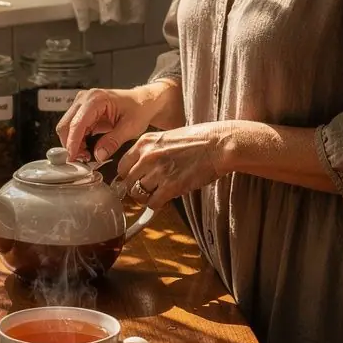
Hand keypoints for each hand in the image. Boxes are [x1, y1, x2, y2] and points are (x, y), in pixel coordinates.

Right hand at [56, 82, 179, 163]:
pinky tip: (87, 149)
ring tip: (87, 156)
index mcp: (96, 99)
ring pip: (67, 128)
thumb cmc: (139, 109)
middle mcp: (85, 99)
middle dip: (71, 145)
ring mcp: (82, 104)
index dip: (73, 143)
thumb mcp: (130, 127)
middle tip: (82, 160)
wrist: (143, 102)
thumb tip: (98, 155)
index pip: (77, 123)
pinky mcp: (83, 112)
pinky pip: (73, 129)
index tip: (73, 158)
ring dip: (73, 144)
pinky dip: (77, 141)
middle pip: (66, 125)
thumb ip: (113, 141)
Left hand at [115, 122, 232, 209]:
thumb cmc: (200, 139)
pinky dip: (157, 205)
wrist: (219, 144)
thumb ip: (152, 150)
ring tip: (158, 194)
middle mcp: (147, 156)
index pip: (122, 166)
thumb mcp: (167, 137)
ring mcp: (158, 172)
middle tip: (147, 190)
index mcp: (145, 142)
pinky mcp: (170, 186)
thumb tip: (142, 167)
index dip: (128, 176)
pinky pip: (153, 203)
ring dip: (147, 197)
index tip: (134, 180)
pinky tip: (164, 200)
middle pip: (128, 182)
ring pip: (139, 194)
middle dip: (136, 189)